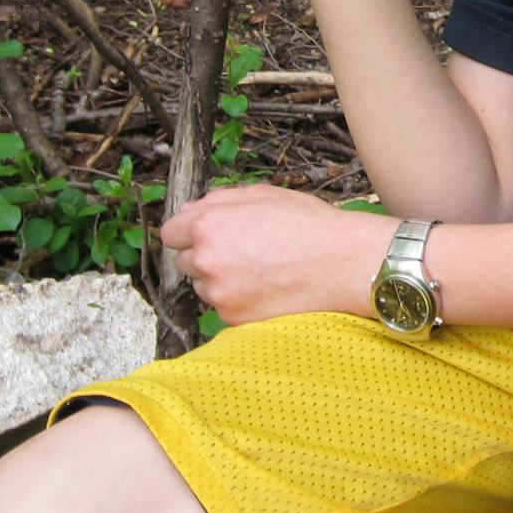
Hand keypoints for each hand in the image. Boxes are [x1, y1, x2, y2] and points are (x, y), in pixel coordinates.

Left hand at [159, 184, 396, 325]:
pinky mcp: (234, 319)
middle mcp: (206, 260)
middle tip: (243, 252)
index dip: (191, 231)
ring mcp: (219, 293)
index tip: (210, 234)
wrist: (342, 263)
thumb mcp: (262, 194)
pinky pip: (224, 308)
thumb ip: (218, 199)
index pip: (171, 233)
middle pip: (186, 262)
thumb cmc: (307, 224)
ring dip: (221, 280)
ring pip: (205, 287)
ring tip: (260, 271)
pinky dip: (239, 300)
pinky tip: (267, 288)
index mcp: (208, 224)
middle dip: (206, 256)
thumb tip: (188, 210)